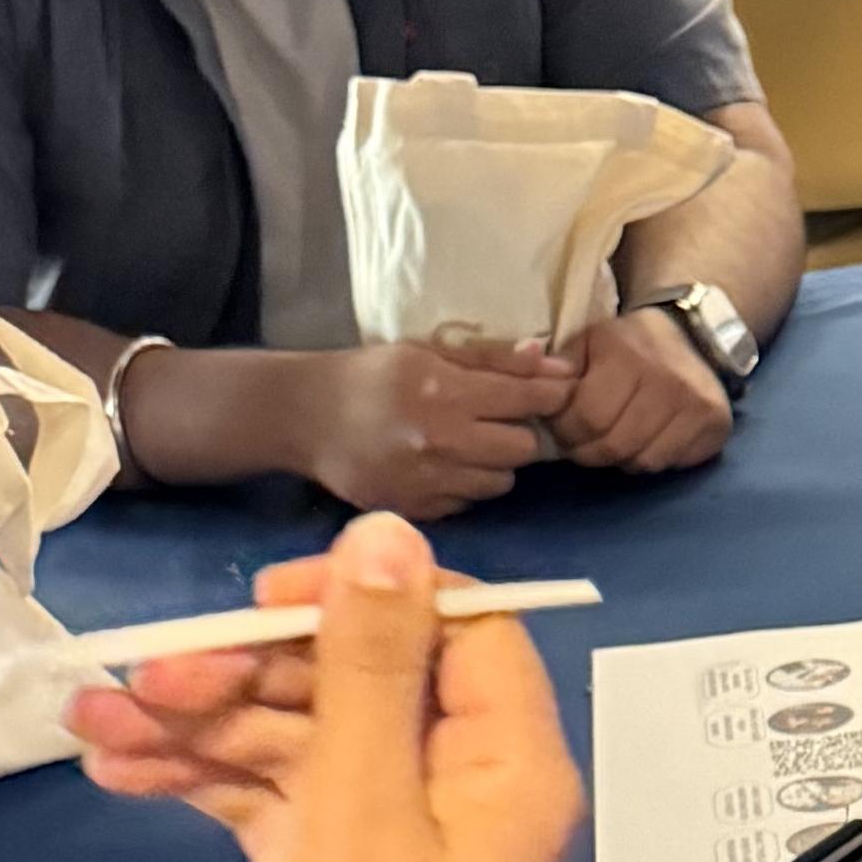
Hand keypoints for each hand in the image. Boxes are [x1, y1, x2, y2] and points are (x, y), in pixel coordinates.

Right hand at [71, 513, 582, 861]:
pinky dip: (207, 781)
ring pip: (305, 739)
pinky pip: (279, 800)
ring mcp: (404, 844)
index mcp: (511, 771)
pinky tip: (120, 768)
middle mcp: (470, 798)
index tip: (259, 604)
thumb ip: (368, 665)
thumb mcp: (354, 805)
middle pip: (362, 680)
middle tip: (145, 678)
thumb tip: (388, 541)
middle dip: (247, 670)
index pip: (458, 629)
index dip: (359, 599)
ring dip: (202, 723)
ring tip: (95, 719)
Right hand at [288, 335, 575, 520]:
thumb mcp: (427, 352)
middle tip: (497, 422)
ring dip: (493, 464)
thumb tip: (554, 364)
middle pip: (523, 449)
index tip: (552, 394)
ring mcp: (429, 481)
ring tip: (468, 446)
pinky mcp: (415, 510)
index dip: (550, 396)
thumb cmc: (371, 374)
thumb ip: (493, 359)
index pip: (528, 400)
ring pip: (499, 483)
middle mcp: (443, 441)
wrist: (306, 416)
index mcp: (447, 392)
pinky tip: (441, 467)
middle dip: (518, 433)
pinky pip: (467, 504)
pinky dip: (463, 487)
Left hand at [548, 303, 734, 474]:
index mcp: (628, 357)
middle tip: (582, 444)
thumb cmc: (628, 344)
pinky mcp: (715, 424)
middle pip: (615, 445)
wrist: (691, 335)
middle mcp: (667, 381)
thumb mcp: (588, 342)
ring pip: (643, 460)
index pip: (588, 417)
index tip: (562, 429)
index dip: (567, 432)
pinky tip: (643, 443)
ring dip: (620, 460)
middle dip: (588, 452)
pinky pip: (671, 463)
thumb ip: (556, 366)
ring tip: (612, 443)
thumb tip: (529, 380)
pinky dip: (650, 460)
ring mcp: (696, 405)